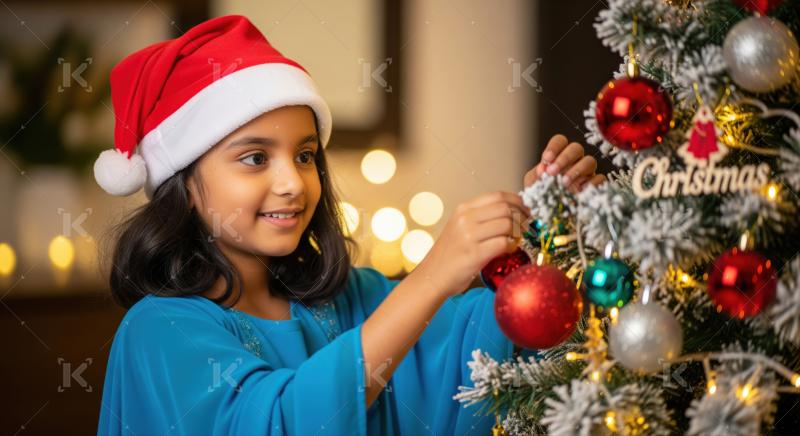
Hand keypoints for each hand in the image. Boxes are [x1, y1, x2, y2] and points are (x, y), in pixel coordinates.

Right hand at [413, 191, 529, 297]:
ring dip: (517, 233)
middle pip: (505, 208)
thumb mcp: (460, 228)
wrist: (432, 276)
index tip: (525, 210)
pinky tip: (508, 250)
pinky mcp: (474, 253)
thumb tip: (512, 213)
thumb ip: (481, 218)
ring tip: (516, 240)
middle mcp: (465, 218)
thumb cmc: (449, 254)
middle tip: (526, 227)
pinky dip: (511, 246)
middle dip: (521, 218)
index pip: (498, 196)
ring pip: (507, 224)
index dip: (517, 201)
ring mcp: (469, 235)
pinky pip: (503, 243)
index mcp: (463, 209)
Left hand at [524, 134, 604, 191]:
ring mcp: (587, 173)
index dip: (554, 147)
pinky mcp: (596, 186)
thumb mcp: (533, 185)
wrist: (547, 216)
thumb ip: (536, 176)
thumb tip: (543, 169)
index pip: (560, 141)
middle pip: (576, 148)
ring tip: (564, 184)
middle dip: (565, 158)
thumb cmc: (540, 196)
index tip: (546, 159)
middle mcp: (575, 161)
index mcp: (558, 156)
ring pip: (590, 161)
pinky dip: (591, 184)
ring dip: (576, 171)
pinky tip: (580, 192)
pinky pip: (600, 179)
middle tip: (552, 172)